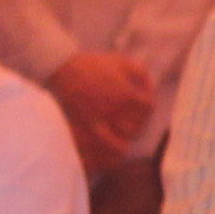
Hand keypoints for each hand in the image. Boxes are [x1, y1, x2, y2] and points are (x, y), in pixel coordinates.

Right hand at [47, 50, 158, 164]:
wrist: (64, 70)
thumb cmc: (95, 64)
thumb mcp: (122, 61)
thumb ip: (141, 74)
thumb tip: (151, 88)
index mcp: (127, 93)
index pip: (148, 107)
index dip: (148, 106)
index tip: (143, 104)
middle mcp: (118, 109)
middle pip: (139, 122)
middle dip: (140, 121)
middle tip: (135, 118)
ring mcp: (104, 119)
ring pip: (125, 136)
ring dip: (130, 135)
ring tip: (128, 132)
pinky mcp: (89, 126)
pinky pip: (105, 143)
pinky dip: (115, 148)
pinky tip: (120, 152)